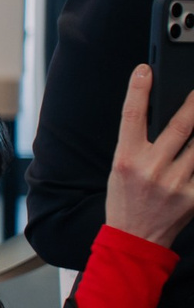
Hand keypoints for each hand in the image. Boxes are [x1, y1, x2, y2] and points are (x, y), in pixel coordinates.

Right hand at [106, 64, 193, 245]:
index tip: (145, 69)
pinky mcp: (193, 197)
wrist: (136, 238)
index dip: (138, 89)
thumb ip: (139, 142)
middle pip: (179, 126)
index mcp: (126, 159)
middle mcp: (150, 169)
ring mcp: (175, 184)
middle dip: (193, 103)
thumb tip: (160, 115)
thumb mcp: (120, 167)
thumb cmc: (126, 199)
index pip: (132, 116)